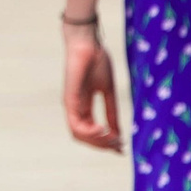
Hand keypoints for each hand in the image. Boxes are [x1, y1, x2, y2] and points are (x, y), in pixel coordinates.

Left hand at [62, 23, 123, 152]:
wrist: (88, 43)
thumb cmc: (97, 62)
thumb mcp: (108, 91)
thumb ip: (111, 112)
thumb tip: (118, 132)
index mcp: (84, 107)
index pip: (92, 132)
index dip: (105, 142)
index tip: (121, 148)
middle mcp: (75, 109)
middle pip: (85, 137)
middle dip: (103, 145)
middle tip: (119, 144)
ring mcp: (71, 105)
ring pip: (79, 135)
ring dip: (97, 141)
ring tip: (112, 138)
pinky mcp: (69, 100)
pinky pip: (76, 125)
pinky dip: (89, 133)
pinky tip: (102, 130)